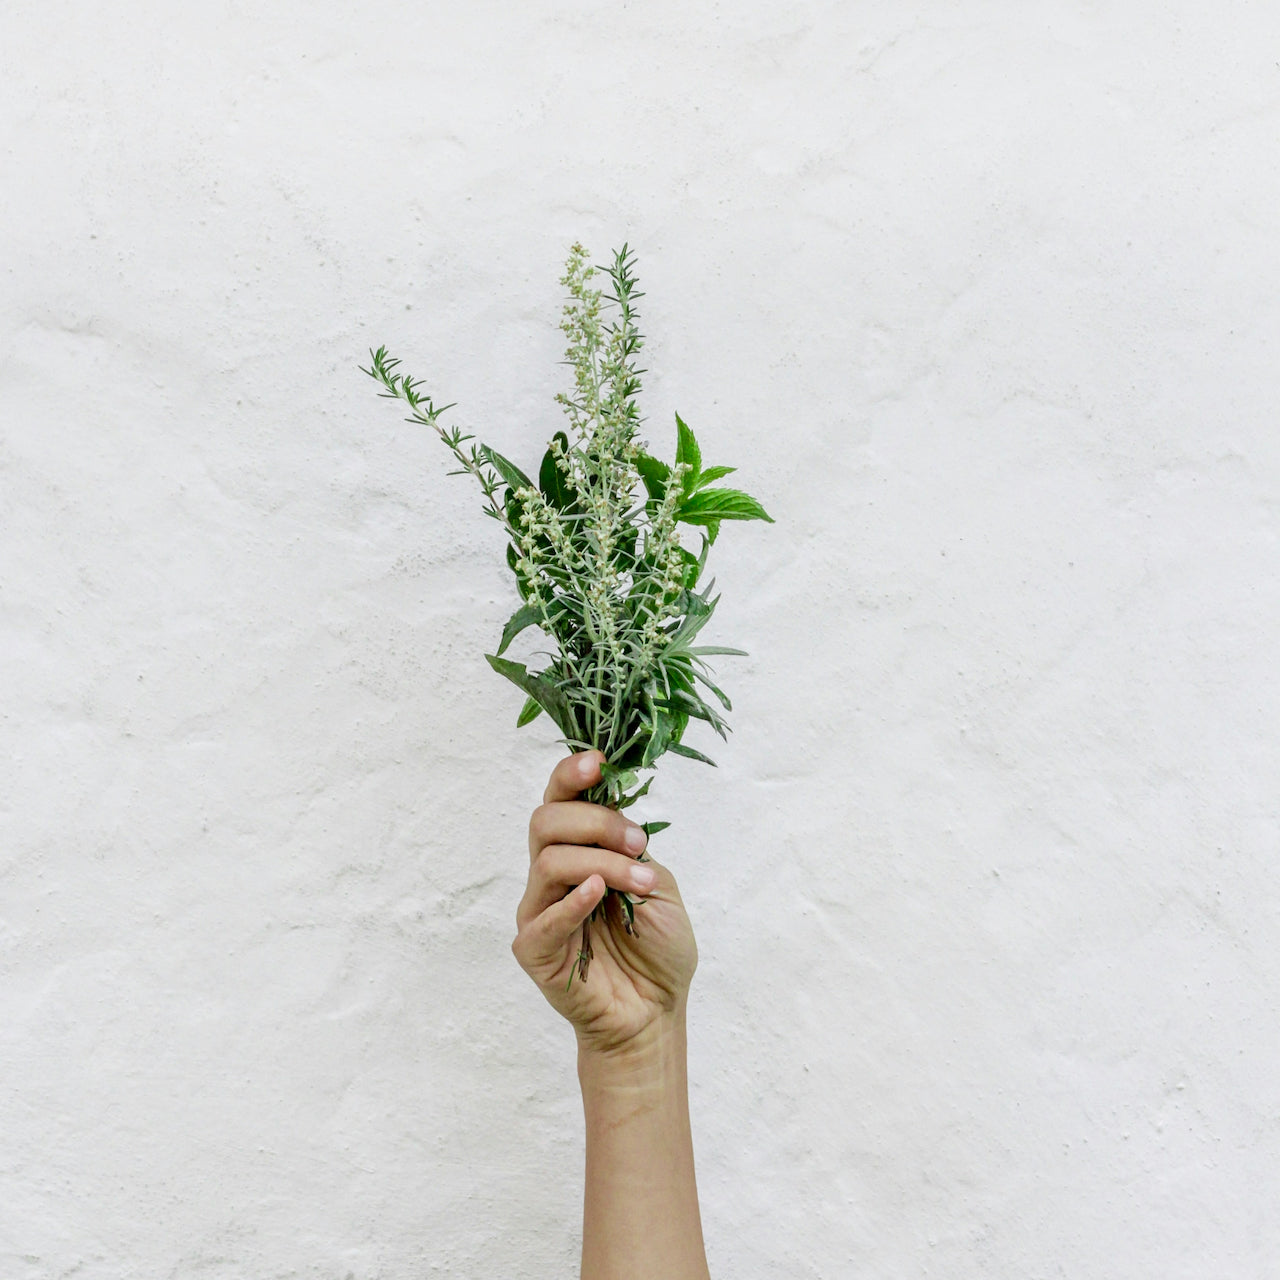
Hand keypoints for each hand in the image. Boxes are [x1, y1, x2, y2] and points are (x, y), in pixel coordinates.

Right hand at [512, 750, 698, 1056]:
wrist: (655, 1011)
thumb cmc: (656, 949)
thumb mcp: (657, 883)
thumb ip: (631, 849)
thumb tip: (616, 813)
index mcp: (579, 851)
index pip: (559, 800)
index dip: (571, 775)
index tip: (599, 763)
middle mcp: (551, 875)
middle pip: (546, 822)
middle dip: (596, 822)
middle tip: (638, 842)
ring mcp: (538, 911)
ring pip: (550, 861)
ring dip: (602, 863)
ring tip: (640, 883)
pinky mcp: (534, 950)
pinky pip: (544, 918)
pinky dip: (572, 901)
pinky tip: (598, 894)